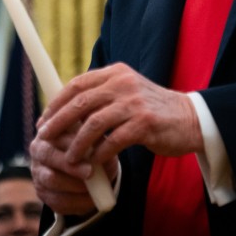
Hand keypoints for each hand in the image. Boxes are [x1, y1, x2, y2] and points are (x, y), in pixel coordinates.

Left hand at [30, 63, 201, 213]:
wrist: (191, 119)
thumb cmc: (153, 111)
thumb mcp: (127, 93)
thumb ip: (102, 96)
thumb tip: (66, 111)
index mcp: (116, 73)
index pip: (77, 84)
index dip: (57, 103)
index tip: (44, 121)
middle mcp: (124, 83)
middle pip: (80, 102)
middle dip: (58, 123)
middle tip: (45, 139)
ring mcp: (135, 102)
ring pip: (93, 123)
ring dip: (77, 144)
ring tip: (69, 159)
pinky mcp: (145, 123)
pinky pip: (112, 141)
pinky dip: (99, 153)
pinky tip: (94, 163)